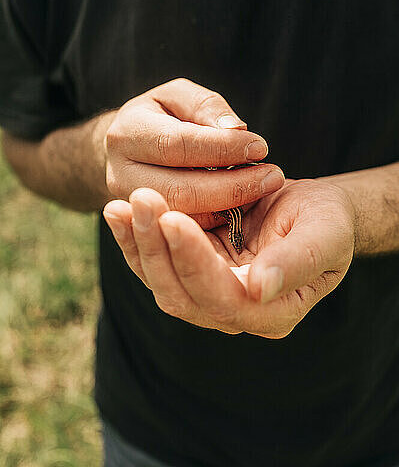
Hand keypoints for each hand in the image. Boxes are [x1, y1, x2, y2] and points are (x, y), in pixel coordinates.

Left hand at [103, 178, 354, 337]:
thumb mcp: (325, 235)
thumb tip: (258, 288)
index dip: (194, 262)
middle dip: (157, 248)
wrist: (313, 212)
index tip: (173, 218)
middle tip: (141, 199)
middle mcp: (235, 314)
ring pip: (161, 281)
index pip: (223, 297)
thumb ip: (296, 262)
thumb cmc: (327, 222)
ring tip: (121, 205)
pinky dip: (134, 240)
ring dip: (138, 244)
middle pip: (182, 295)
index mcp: (272, 313)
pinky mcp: (193, 274)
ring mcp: (210, 297)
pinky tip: (118, 212)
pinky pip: (156, 264)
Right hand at [105, 78, 284, 224]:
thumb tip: (235, 131)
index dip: (222, 148)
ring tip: (264, 188)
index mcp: (127, 134)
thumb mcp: (179, 96)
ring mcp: (133, 206)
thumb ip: (206, 107)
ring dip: (230, 205)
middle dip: (232, 185)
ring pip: (184, 215)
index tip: (261, 147)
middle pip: (180, 189)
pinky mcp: (146, 227)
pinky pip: (186, 229)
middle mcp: (121, 174)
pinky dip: (219, 219)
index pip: (178, 145)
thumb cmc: (162, 117)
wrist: (130, 148)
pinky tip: (245, 204)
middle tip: (273, 176)